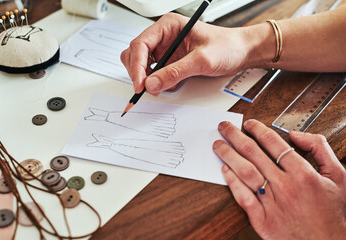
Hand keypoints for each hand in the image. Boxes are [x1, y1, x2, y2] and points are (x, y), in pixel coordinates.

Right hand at [121, 13, 248, 94]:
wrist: (241, 53)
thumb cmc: (227, 46)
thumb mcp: (202, 60)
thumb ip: (175, 72)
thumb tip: (152, 84)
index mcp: (168, 26)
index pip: (141, 44)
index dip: (137, 65)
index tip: (140, 84)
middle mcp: (164, 37)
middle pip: (136, 54)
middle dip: (139, 73)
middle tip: (147, 89)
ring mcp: (166, 51)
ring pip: (143, 66)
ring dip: (147, 79)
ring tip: (160, 88)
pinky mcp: (171, 63)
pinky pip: (155, 74)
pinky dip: (158, 83)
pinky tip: (169, 85)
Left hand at [213, 119, 345, 239]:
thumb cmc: (332, 213)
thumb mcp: (338, 176)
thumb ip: (320, 149)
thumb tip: (296, 135)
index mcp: (303, 173)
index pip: (273, 143)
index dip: (257, 129)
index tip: (248, 124)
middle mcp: (285, 186)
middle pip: (253, 154)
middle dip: (235, 136)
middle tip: (224, 127)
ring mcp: (272, 204)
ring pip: (245, 173)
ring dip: (228, 155)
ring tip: (218, 145)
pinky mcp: (262, 221)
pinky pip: (243, 197)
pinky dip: (232, 182)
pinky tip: (225, 170)